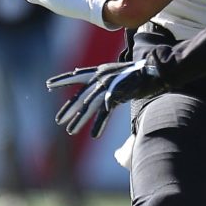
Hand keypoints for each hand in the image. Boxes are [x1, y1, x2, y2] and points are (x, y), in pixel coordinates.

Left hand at [47, 58, 166, 137]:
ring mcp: (109, 86)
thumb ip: (110, 81)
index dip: (62, 80)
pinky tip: (94, 135)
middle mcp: (102, 78)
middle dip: (69, 109)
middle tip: (59, 120)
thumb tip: (103, 88)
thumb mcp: (121, 75)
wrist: (157, 70)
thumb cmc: (143, 74)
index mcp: (101, 71)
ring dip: (80, 120)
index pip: (77, 76)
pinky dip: (100, 124)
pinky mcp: (117, 95)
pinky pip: (105, 112)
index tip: (48, 85)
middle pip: (81, 96)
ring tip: (70, 131)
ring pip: (90, 106)